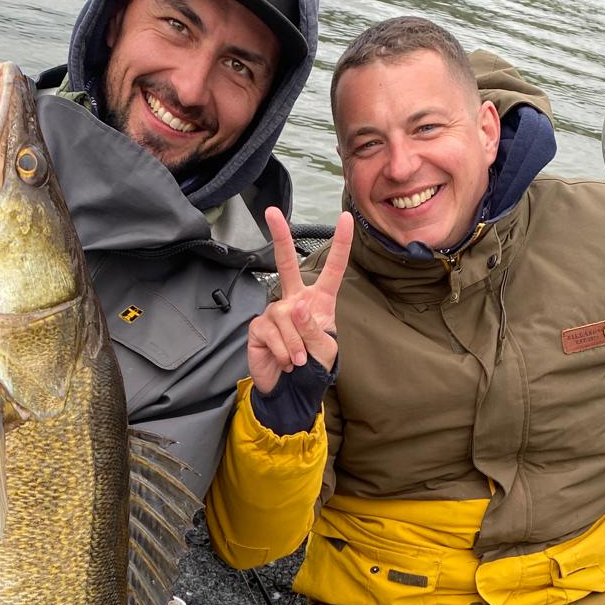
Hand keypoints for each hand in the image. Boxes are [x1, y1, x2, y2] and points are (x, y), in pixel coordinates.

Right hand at [247, 209, 353, 395]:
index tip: (346, 218)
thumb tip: (294, 308)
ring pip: (285, 318)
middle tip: (271, 212)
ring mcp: (275, 313)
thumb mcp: (324, 351)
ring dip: (295, 344)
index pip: (332, 270)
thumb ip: (313, 330)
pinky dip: (282, 351)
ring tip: (297, 361)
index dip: (340, 245)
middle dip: (279, 237)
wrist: (290, 392)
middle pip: (287, 265)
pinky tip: (285, 361)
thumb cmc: (312, 368)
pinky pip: (272, 333)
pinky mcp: (259, 328)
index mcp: (319, 302)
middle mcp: (295, 301)